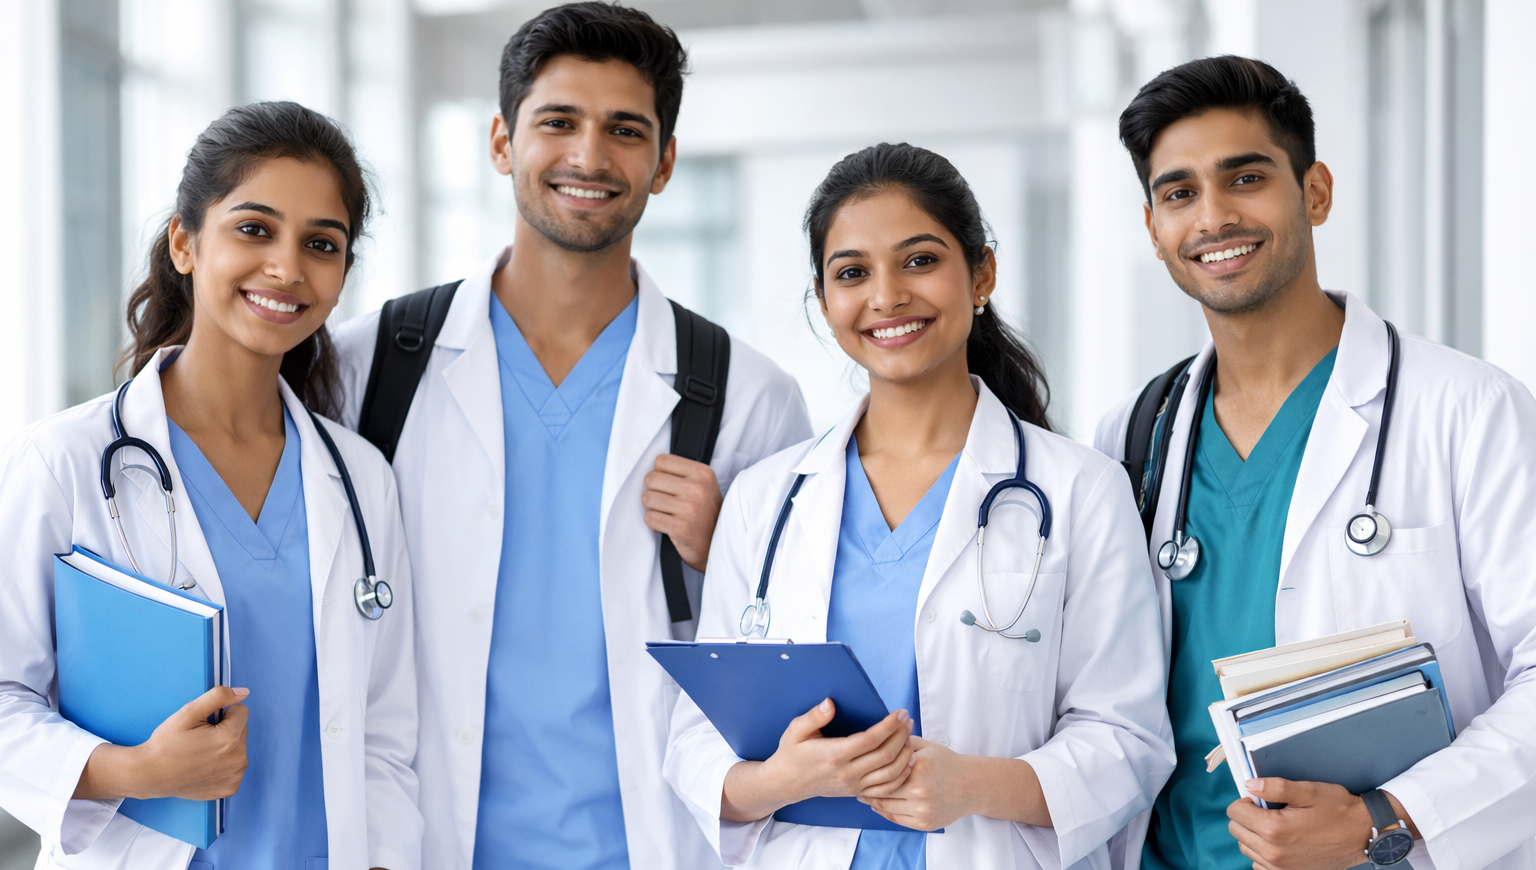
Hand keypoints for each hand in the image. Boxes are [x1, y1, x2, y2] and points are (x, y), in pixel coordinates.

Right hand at [73, 687, 249, 800]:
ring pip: (239, 748)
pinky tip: (204, 768)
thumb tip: (244, 692)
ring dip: (226, 747)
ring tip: (201, 754)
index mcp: (229, 739)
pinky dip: (224, 765)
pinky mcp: (231, 788)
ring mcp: (235, 776)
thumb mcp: (188, 713)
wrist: (150, 775)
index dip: (221, 715)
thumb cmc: (167, 743)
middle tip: (201, 740)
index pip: (241, 712)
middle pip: (242, 730)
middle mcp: (238, 759)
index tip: (204, 726)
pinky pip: (235, 767)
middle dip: (225, 730)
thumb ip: (218, 697)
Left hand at [642, 454, 723, 571]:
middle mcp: (697, 488)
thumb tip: (646, 468)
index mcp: (702, 473)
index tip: (670, 486)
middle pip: (651, 479)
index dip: (661, 474)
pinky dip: (654, 523)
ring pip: (647, 498)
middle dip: (654, 491)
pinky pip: (649, 518)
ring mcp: (689, 508)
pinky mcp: (680, 528)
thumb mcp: (701, 484)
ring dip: (653, 508)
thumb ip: (679, 473)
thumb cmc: (703, 512)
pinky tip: (667, 526)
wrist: (716, 543)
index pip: (661, 461)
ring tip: (668, 514)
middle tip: (667, 502)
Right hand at [720, 699, 914, 822]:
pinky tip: (908, 760)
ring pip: (891, 774)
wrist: (787, 783)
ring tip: (910, 735)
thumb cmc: (791, 753)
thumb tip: (829, 703)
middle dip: (902, 735)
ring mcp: (854, 785)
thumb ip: (813, 717)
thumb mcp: (795, 731)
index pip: (870, 740)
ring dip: (905, 754)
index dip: (889, 726)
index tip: (899, 712)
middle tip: (907, 719)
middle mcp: (847, 773)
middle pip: (886, 755)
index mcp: (834, 755)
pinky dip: (902, 775)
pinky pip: (887, 789)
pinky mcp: (857, 792)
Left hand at [858, 736, 977, 830]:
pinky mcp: (925, 823)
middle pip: (883, 790)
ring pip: (887, 807)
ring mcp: (922, 809)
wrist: (971, 785)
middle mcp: (919, 789)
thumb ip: (904, 741)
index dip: (869, 770)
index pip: (885, 769)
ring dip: (872, 802)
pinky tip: (877, 807)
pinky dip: (884, 813)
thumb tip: (880, 736)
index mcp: (918, 766)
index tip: (859, 768)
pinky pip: (898, 819)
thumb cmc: (947, 762)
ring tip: (863, 796)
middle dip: (867, 788)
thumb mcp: (927, 746)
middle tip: (855, 785)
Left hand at [1227, 779, 1416, 869]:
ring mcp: (1280, 868)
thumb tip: (1249, 785)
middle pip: (1236, 830)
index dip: (1245, 801)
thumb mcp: (1308, 791)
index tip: (1261, 800)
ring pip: (1245, 848)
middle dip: (1247, 817)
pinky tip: (1280, 843)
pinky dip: (1263, 852)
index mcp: (1275, 829)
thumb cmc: (1338, 810)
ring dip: (1253, 835)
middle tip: (1269, 812)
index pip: (1234, 812)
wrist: (1363, 835)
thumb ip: (1275, 787)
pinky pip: (1259, 864)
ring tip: (1276, 826)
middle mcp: (1274, 852)